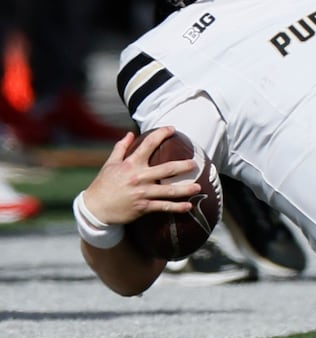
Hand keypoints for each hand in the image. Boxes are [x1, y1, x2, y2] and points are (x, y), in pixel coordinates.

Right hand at [80, 128, 202, 226]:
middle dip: (183, 166)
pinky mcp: (143, 206)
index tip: (172, 129)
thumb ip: (121, 148)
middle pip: (167, 169)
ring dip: (185, 189)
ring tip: (198, 187)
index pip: (149, 144)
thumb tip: (130, 134)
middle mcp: (139, 177)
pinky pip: (163, 207)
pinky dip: (177, 207)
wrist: (95, 208)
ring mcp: (142, 193)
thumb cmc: (103, 184)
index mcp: (131, 164)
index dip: (161, 134)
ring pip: (169, 191)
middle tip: (195, 164)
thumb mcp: (110, 164)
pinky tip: (188, 207)